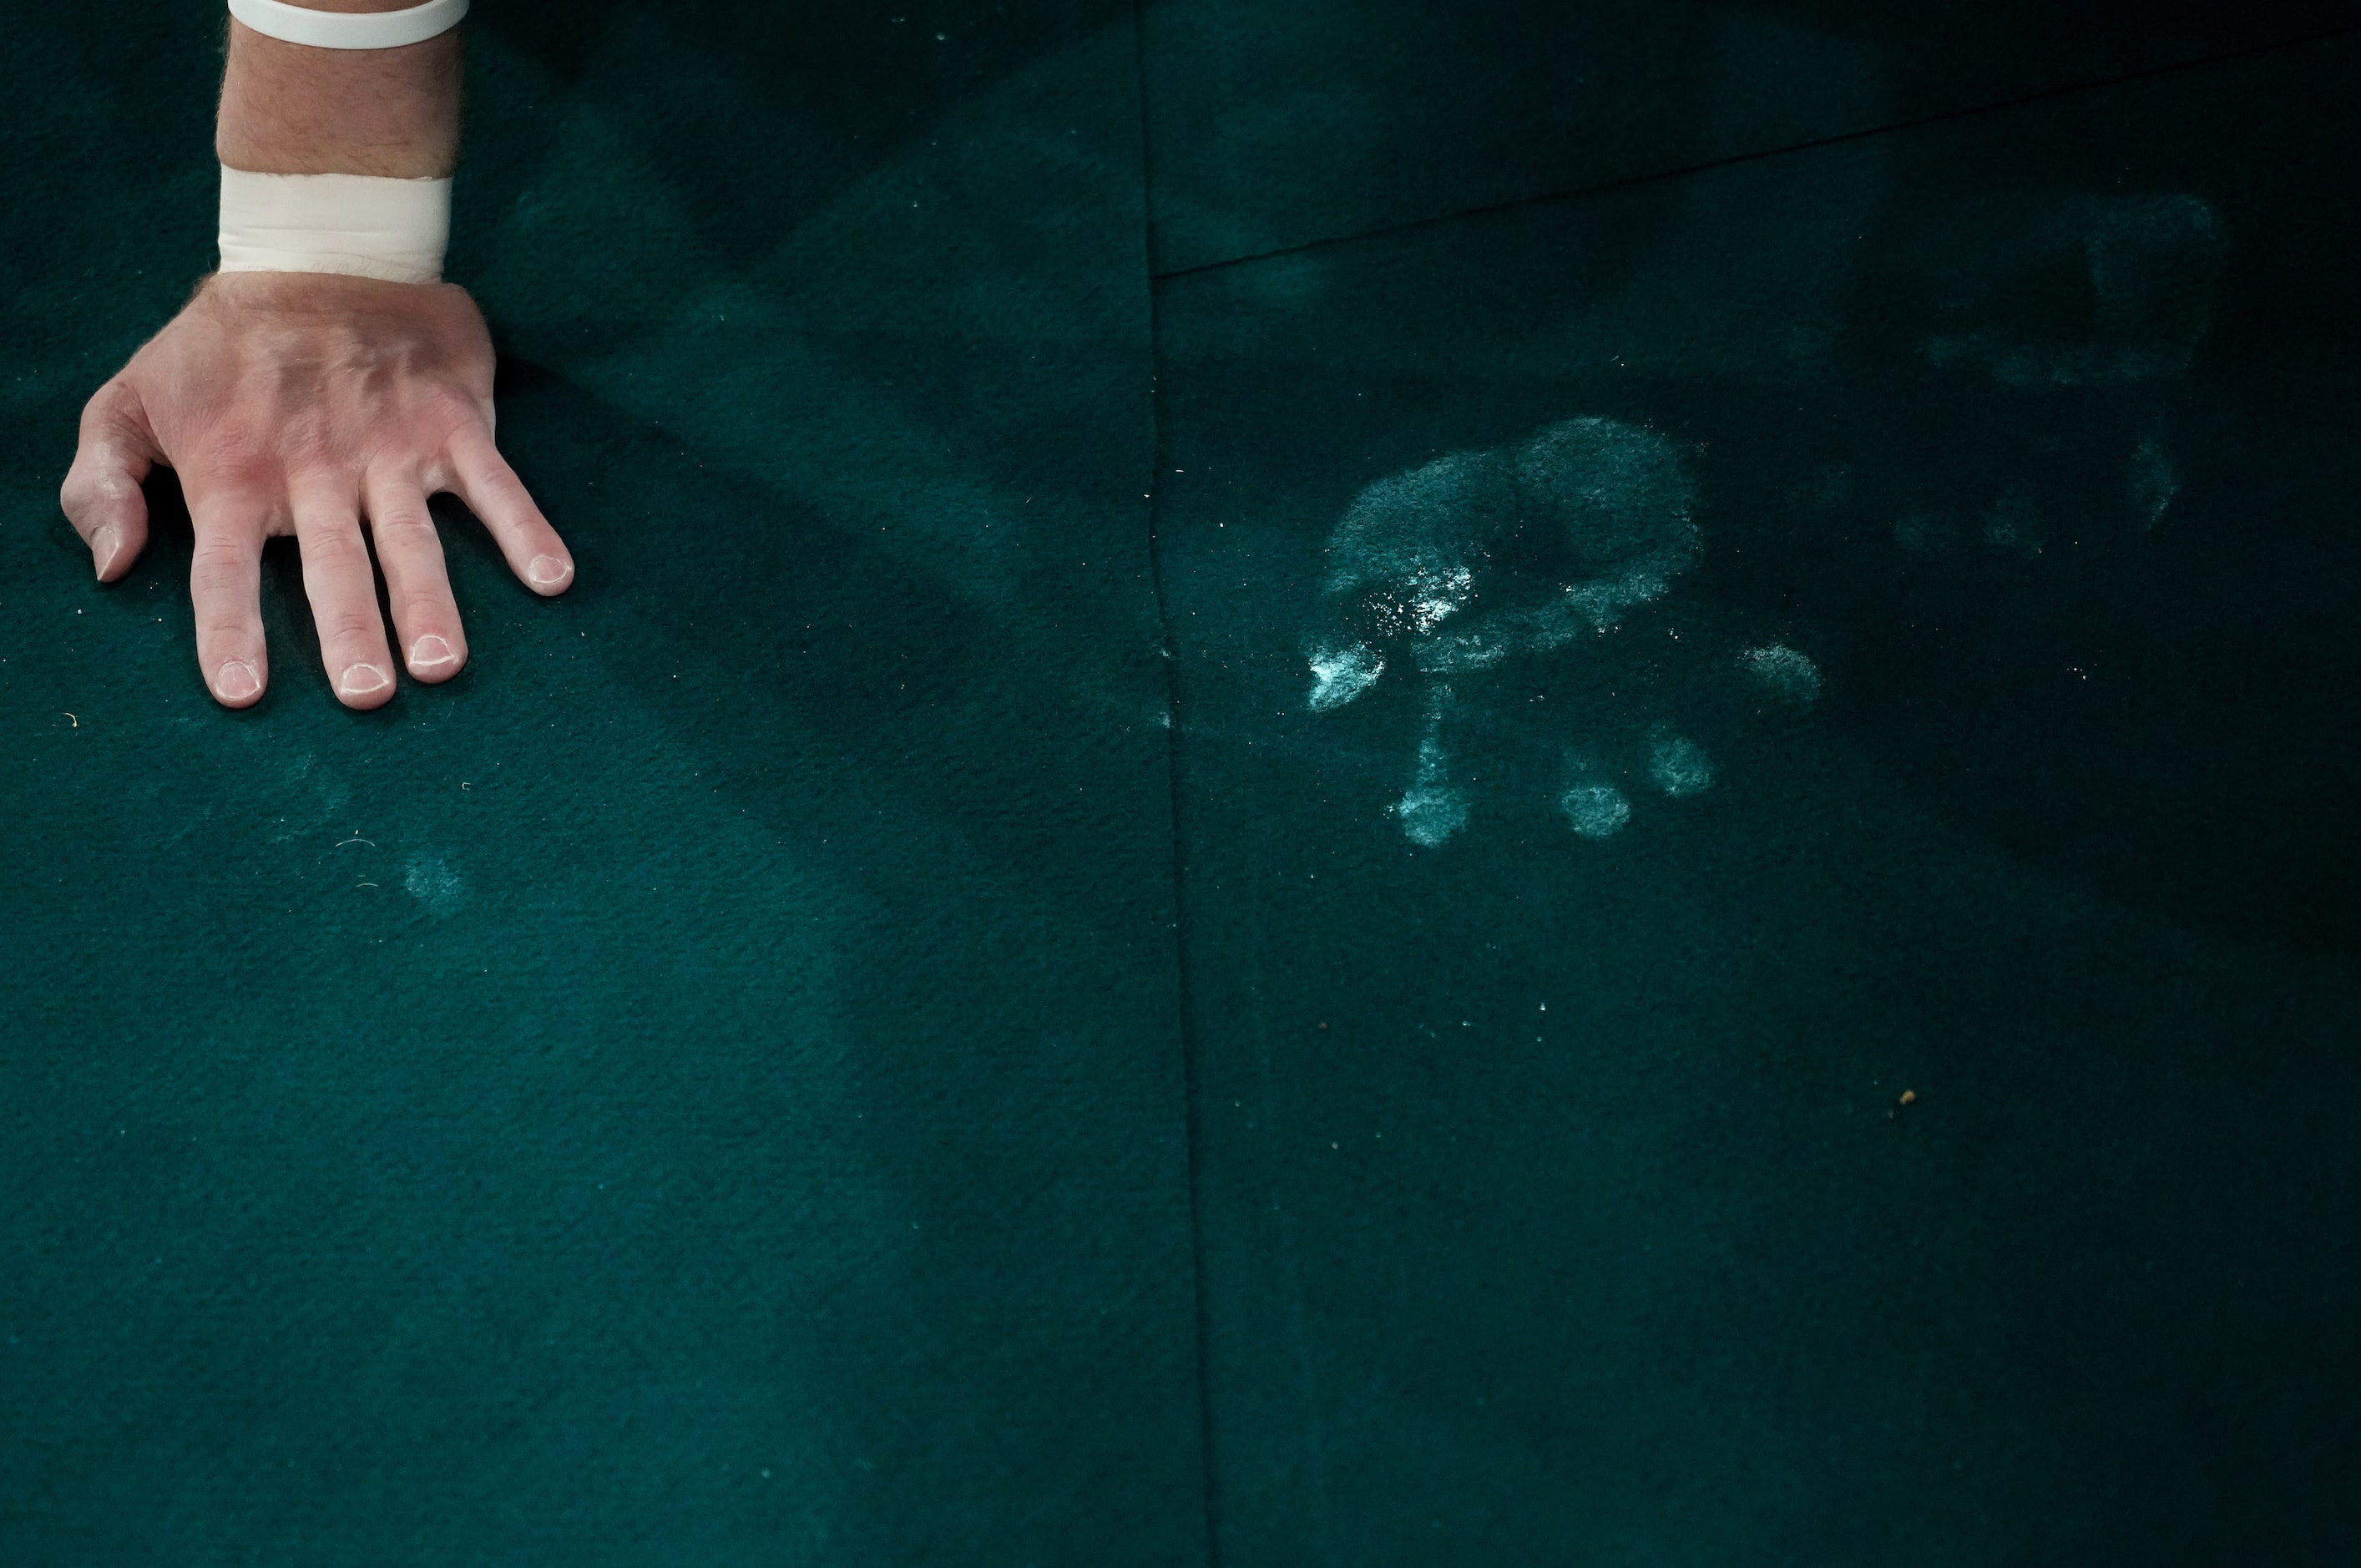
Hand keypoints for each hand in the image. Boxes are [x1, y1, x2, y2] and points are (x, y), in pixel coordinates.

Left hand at [60, 271, 572, 709]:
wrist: (321, 246)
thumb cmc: (221, 342)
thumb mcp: (129, 398)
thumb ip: (100, 483)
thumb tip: (114, 567)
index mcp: (234, 472)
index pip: (223, 568)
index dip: (230, 629)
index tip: (241, 692)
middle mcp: (314, 469)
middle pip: (332, 566)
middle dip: (348, 631)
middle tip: (366, 693)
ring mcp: (390, 448)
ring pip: (411, 538)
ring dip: (431, 603)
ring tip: (444, 664)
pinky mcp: (451, 423)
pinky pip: (495, 485)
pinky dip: (526, 530)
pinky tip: (551, 580)